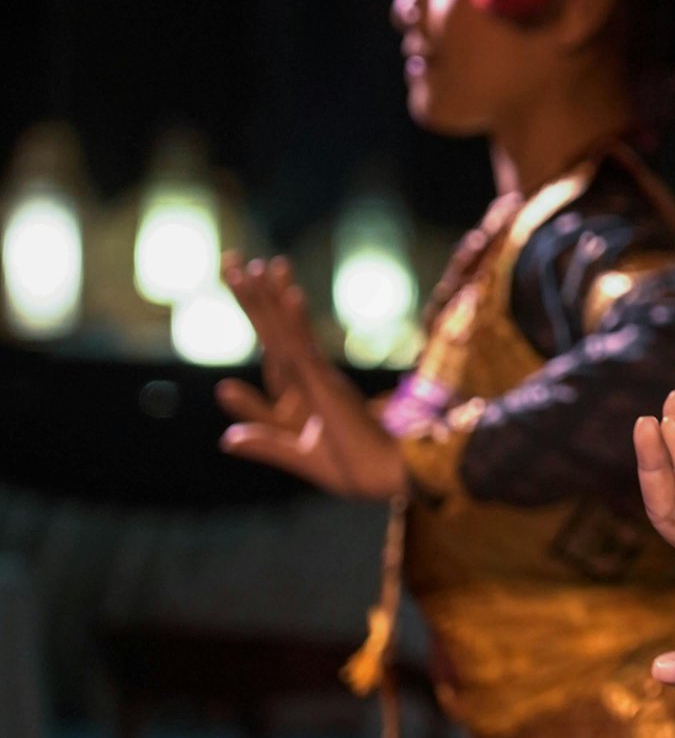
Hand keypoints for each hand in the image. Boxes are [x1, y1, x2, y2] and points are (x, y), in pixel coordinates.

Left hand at [217, 254, 405, 500]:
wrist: (385, 476)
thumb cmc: (350, 465)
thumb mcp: (296, 455)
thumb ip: (264, 444)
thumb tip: (225, 439)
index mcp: (300, 389)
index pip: (271, 344)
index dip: (256, 312)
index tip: (242, 279)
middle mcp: (308, 376)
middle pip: (274, 330)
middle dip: (254, 296)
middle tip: (231, 261)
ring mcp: (319, 377)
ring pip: (288, 333)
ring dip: (272, 298)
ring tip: (258, 266)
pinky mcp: (330, 387)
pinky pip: (308, 351)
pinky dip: (297, 325)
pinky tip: (290, 297)